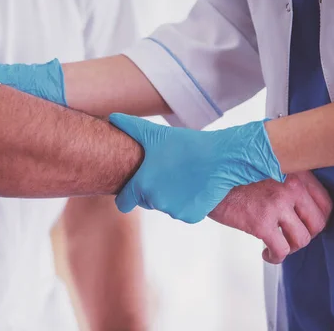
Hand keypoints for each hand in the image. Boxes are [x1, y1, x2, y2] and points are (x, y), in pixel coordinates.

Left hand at [109, 113, 284, 222]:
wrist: (221, 156)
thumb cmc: (186, 144)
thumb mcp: (154, 134)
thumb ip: (130, 127)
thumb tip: (112, 116)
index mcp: (141, 185)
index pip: (124, 202)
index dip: (128, 195)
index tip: (134, 189)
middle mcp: (155, 201)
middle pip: (148, 202)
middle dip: (155, 191)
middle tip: (169, 173)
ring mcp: (173, 211)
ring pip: (168, 207)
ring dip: (173, 197)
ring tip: (184, 177)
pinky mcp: (191, 216)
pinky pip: (185, 212)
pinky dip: (190, 203)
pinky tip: (196, 186)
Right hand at [209, 171, 331, 263]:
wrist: (206, 176)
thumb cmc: (230, 174)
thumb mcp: (264, 168)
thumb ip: (285, 180)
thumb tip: (296, 205)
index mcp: (294, 173)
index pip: (324, 202)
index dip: (317, 219)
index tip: (307, 225)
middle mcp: (290, 187)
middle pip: (316, 223)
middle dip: (305, 235)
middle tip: (291, 237)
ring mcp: (276, 205)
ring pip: (301, 239)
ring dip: (290, 247)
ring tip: (278, 246)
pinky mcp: (260, 222)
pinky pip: (281, 249)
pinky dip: (276, 257)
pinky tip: (267, 254)